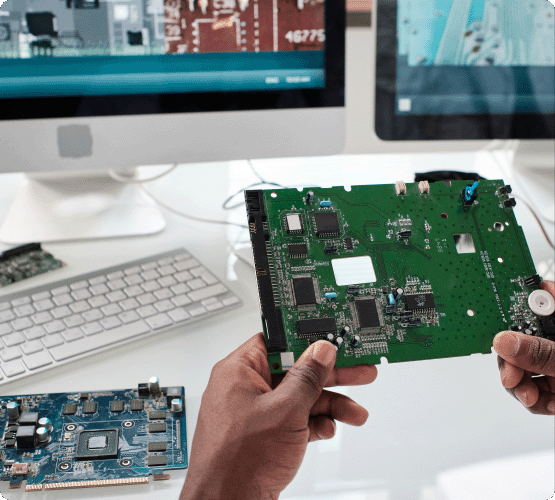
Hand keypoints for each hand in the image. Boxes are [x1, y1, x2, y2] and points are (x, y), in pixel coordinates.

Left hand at [180, 332, 376, 499]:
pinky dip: (313, 423)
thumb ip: (307, 377)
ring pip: (299, 397)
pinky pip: (294, 419)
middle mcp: (245, 388)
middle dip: (330, 374)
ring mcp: (255, 412)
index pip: (277, 340)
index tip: (333, 336)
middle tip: (359, 369)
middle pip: (295, 369)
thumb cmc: (237, 461)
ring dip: (329, 404)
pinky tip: (326, 429)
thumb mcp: (284, 411)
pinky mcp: (264, 433)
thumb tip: (321, 351)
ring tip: (354, 412)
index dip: (307, 337)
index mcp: (239, 370)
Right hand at [493, 281, 554, 414]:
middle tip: (512, 376)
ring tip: (530, 397)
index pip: (539, 299)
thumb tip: (504, 340)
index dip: (515, 307)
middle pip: (519, 337)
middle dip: (512, 360)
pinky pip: (533, 388)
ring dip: (520, 384)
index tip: (500, 326)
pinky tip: (543, 403)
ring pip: (521, 366)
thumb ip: (543, 354)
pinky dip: (534, 398)